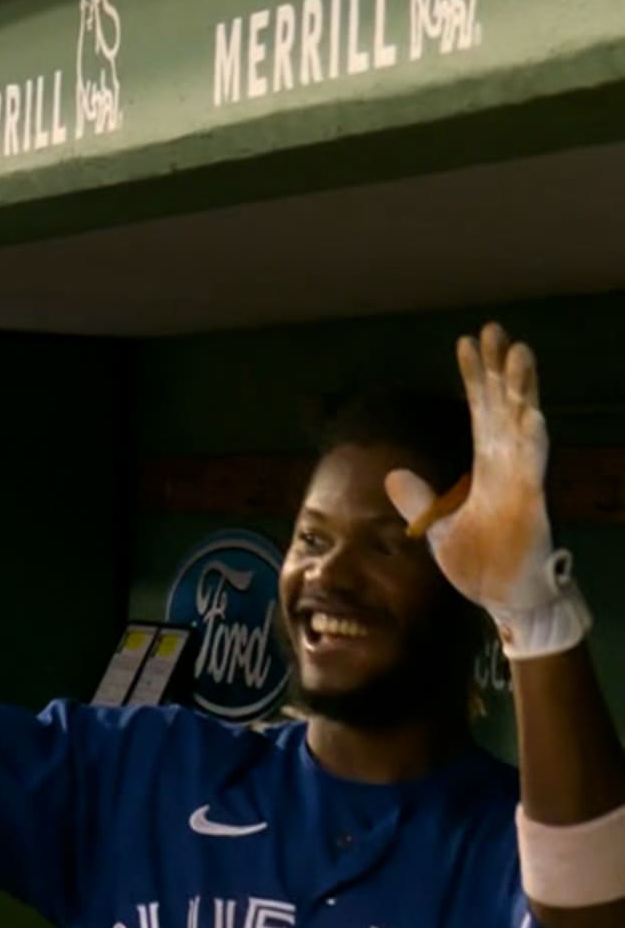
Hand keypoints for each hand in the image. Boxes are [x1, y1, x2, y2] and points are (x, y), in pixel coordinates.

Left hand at [387, 324, 583, 657]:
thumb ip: (419, 499)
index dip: (474, 379)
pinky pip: (532, 467)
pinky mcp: (531, 504)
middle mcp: (506, 466)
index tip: (467, 342)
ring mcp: (521, 482)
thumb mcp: (438, 527)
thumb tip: (395, 473)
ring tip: (520, 353)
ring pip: (521, 425)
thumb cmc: (480, 563)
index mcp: (486, 469)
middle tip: (494, 328)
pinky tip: (531, 413)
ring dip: (520, 391)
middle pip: (502, 407)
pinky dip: (532, 440)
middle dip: (498, 369)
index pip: (479, 413)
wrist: (503, 599)